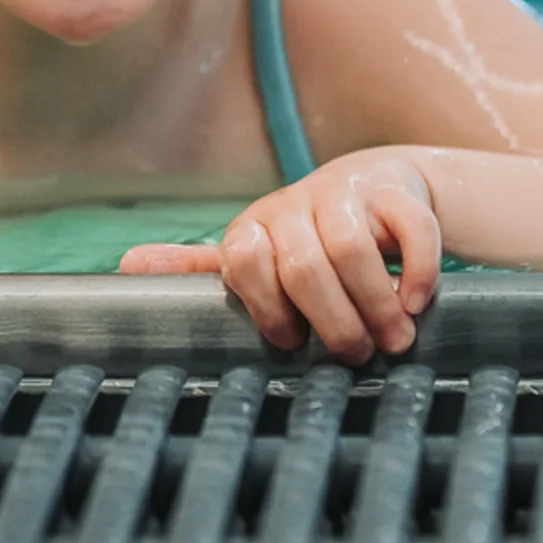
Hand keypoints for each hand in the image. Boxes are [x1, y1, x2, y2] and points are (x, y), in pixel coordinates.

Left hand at [119, 152, 441, 361]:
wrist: (377, 188)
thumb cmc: (307, 239)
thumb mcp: (255, 254)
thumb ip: (200, 269)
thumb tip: (125, 266)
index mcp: (253, 227)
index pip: (242, 261)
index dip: (267, 308)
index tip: (290, 343)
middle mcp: (293, 204)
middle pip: (304, 266)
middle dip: (332, 321)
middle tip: (356, 355)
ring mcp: (345, 192)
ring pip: (352, 248)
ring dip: (375, 303)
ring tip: (392, 340)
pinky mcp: (395, 190)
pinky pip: (410, 228)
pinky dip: (417, 271)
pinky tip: (417, 302)